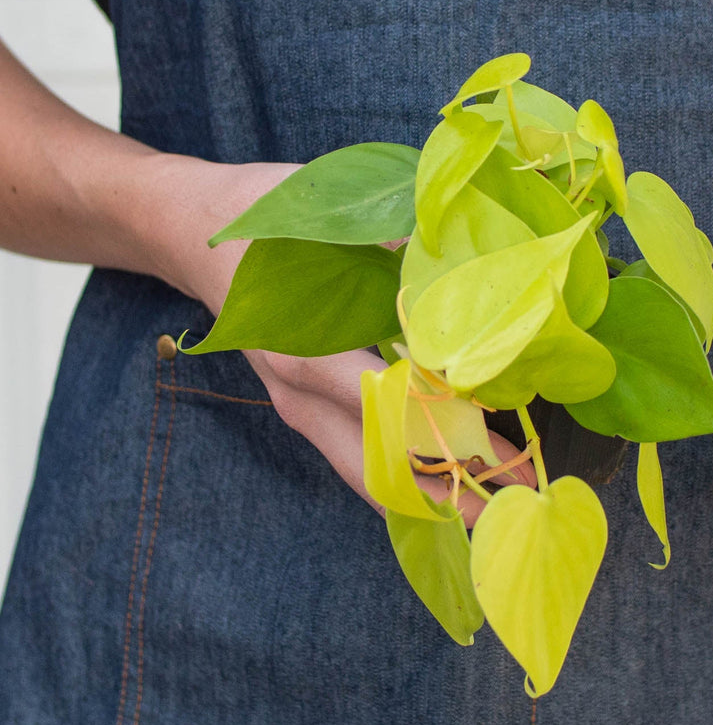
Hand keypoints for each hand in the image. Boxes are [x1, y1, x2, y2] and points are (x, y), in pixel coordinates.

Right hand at [163, 157, 534, 525]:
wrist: (193, 231)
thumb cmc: (262, 220)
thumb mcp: (325, 219)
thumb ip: (394, 250)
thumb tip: (466, 272)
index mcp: (306, 354)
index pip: (386, 409)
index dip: (444, 429)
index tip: (503, 446)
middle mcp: (300, 396)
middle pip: (375, 468)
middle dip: (444, 492)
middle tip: (508, 505)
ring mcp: (299, 408)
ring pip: (366, 472)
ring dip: (428, 489)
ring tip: (491, 499)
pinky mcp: (306, 407)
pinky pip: (358, 455)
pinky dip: (404, 472)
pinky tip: (450, 473)